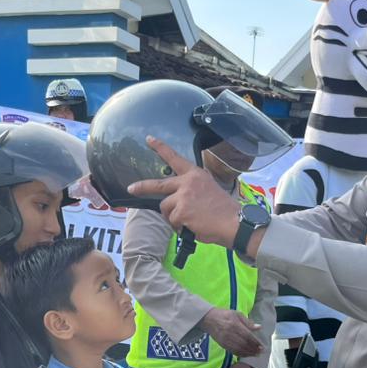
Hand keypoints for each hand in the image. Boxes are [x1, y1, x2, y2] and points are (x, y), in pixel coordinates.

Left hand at [128, 138, 242, 248]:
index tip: (149, 139)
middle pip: (158, 184)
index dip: (160, 148)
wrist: (234, 223)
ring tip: (190, 221)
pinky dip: (179, 227)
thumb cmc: (224, 210)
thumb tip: (178, 197)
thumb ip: (193, 188)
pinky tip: (193, 227)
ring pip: (165, 208)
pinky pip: (172, 221)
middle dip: (142, 187)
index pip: (175, 158)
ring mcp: (183, 196)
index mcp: (196, 175)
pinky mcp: (180, 211)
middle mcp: (187, 182)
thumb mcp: (210, 188)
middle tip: (132, 188)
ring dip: (173, 217)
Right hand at [202, 308, 262, 357]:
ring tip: (256, 354)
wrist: (208, 319)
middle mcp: (230, 333)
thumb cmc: (224, 315)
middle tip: (261, 352)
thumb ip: (248, 322)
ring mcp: (225, 340)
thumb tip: (259, 327)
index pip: (247, 335)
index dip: (255, 342)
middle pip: (244, 344)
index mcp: (234, 324)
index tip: (262, 346)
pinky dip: (241, 354)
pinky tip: (247, 355)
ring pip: (239, 349)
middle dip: (253, 349)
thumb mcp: (237, 314)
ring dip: (248, 353)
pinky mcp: (222, 344)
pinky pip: (233, 351)